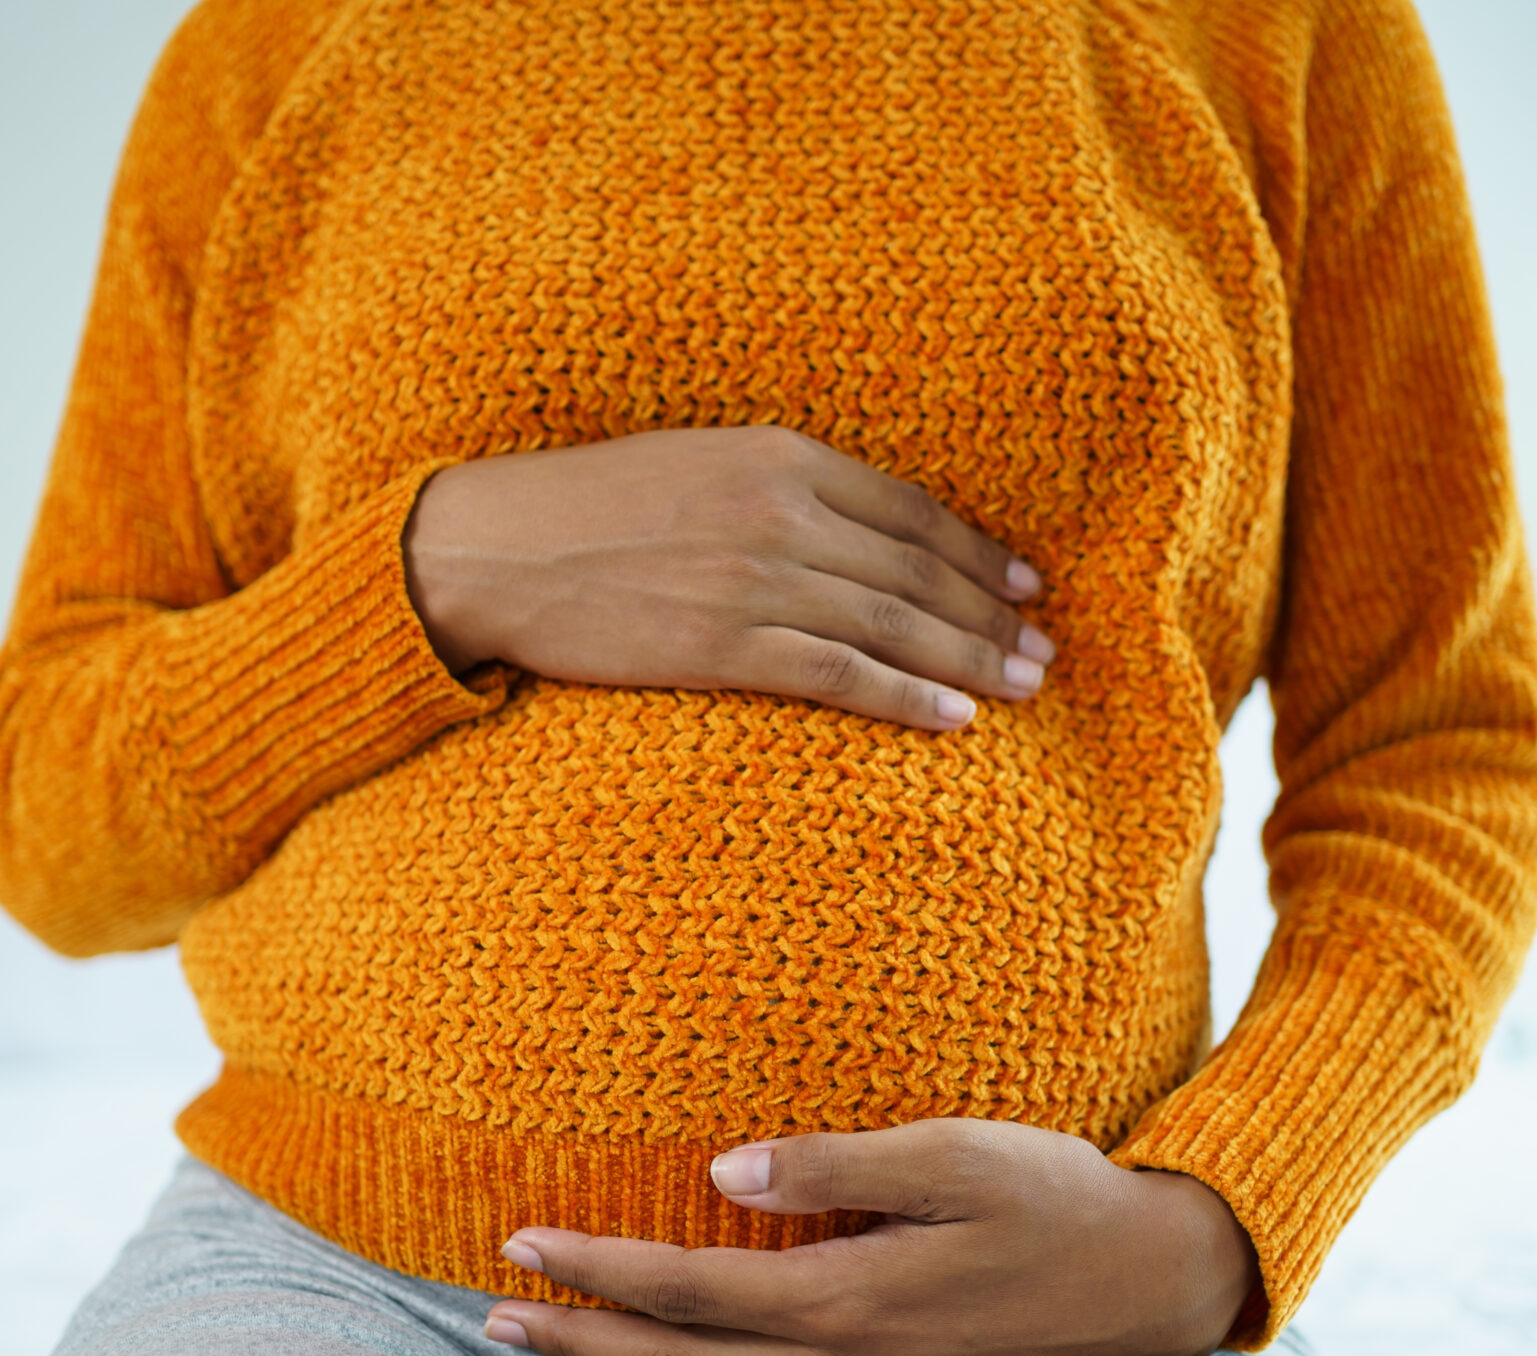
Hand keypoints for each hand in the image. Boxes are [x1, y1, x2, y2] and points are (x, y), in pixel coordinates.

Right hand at [401, 425, 1054, 731]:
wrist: (491, 547)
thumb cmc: (586, 508)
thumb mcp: (696, 465)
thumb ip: (779, 488)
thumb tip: (858, 534)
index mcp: (777, 455)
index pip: (908, 509)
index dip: (977, 550)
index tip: (1024, 582)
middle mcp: (779, 511)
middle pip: (917, 568)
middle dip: (991, 612)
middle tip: (1044, 647)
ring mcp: (754, 579)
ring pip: (893, 623)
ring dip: (970, 658)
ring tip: (1021, 685)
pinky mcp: (722, 643)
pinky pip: (839, 673)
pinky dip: (905, 696)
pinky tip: (954, 719)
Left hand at [481, 1120, 1259, 1355]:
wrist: (1152, 1284)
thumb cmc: (1055, 1198)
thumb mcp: (955, 1153)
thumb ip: (834, 1164)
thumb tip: (720, 1172)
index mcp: (844, 1295)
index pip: (683, 1290)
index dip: (594, 1271)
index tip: (519, 1245)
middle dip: (577, 1346)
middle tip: (491, 1325)